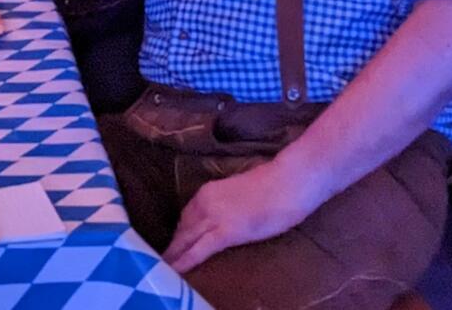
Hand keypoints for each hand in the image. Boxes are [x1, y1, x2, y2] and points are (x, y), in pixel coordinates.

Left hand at [165, 160, 317, 272]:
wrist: (289, 181)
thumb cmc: (274, 184)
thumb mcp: (240, 192)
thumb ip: (226, 203)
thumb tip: (225, 216)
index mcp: (207, 191)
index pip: (186, 217)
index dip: (179, 234)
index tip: (173, 245)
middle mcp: (203, 202)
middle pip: (181, 230)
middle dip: (173, 247)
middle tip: (163, 261)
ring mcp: (212, 217)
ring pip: (185, 241)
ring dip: (174, 256)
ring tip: (164, 268)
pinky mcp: (224, 232)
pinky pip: (198, 251)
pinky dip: (184, 262)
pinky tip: (174, 271)